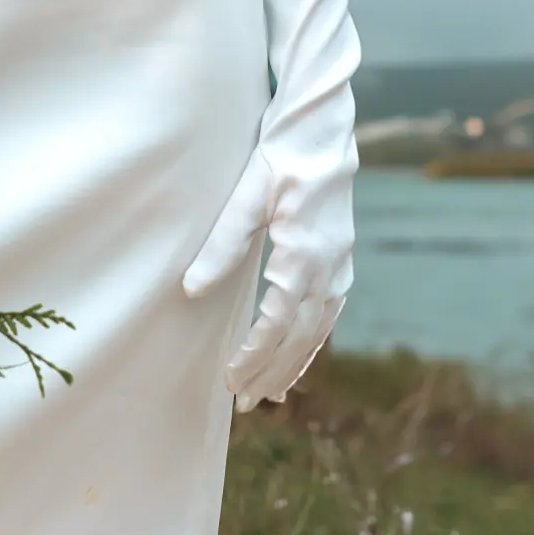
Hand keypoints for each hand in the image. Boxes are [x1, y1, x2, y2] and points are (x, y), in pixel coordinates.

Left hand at [182, 126, 354, 410]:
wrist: (323, 131)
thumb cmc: (282, 157)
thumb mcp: (247, 197)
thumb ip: (221, 244)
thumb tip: (191, 290)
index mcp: (305, 255)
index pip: (277, 323)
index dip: (253, 356)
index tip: (230, 381)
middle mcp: (330, 268)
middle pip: (300, 336)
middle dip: (270, 372)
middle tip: (242, 403)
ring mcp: (341, 266)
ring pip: (318, 330)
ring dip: (292, 364)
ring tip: (269, 394)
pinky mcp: (342, 260)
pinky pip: (329, 314)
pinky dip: (311, 342)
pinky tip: (297, 356)